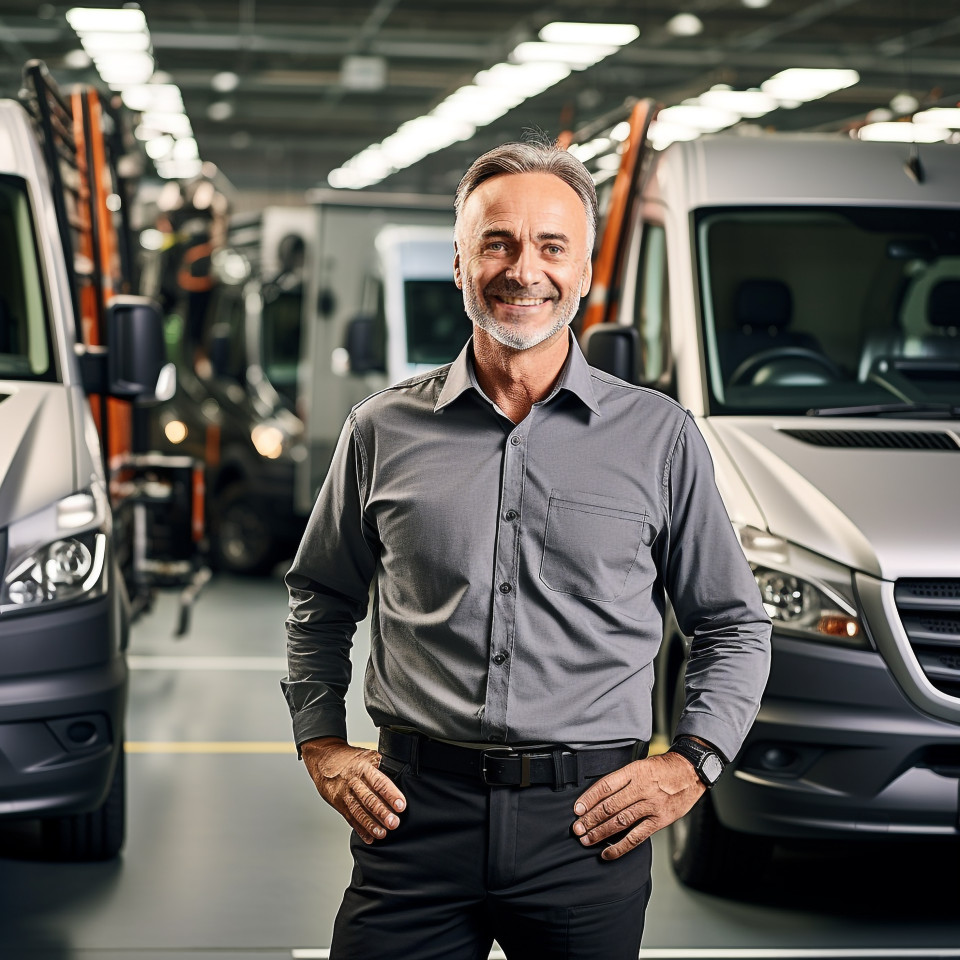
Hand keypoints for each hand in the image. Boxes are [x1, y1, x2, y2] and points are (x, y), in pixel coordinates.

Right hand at [301, 736, 406, 843]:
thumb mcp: (366, 755)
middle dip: (382, 812)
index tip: (401, 805)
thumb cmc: (349, 758)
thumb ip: (381, 765)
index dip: (391, 794)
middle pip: (368, 798)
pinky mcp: (338, 804)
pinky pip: (350, 818)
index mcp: (363, 767)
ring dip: (371, 824)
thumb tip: (400, 773)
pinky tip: (369, 837)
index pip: (378, 782)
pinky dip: (360, 829)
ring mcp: (344, 794)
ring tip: (382, 833)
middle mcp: (353, 781)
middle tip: (393, 822)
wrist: (324, 758)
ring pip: (358, 811)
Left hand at [572, 752, 705, 859]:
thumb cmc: (663, 768)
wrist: (691, 771)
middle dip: (590, 819)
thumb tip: (599, 796)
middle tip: (577, 829)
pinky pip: (637, 836)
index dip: (589, 799)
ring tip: (586, 840)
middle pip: (610, 806)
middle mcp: (642, 788)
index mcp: (634, 771)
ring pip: (621, 821)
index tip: (577, 809)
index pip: (605, 786)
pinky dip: (620, 847)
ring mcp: (651, 805)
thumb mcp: (641, 764)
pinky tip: (607, 853)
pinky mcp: (660, 820)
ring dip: (600, 832)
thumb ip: (623, 779)